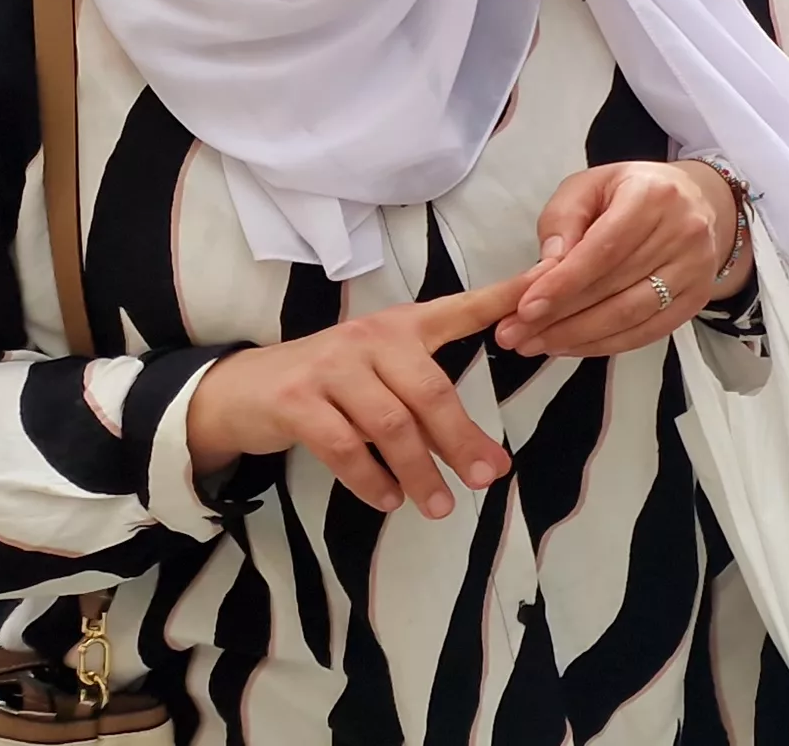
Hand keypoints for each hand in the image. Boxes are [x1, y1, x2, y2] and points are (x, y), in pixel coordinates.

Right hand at [187, 276, 526, 516]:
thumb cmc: (330, 385)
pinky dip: (370, 478)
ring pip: (390, 424)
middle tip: (488, 478)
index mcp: (402, 327)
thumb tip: (488, 460)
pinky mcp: (296, 401)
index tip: (547, 282)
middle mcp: (370, 339)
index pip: (461, 309)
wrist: (242, 390)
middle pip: (430, 392)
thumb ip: (431, 404)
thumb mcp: (382, 375)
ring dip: (419, 471)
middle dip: (462, 439)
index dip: (504, 296)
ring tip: (439, 506)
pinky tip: (387, 500)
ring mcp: (330, 368)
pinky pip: (342, 446)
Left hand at [498, 160, 742, 356]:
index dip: (564, 283)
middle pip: (615, 286)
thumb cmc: (632, 192)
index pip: (605, 249)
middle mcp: (683, 232)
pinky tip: (571, 346)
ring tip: (536, 344)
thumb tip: (547, 267)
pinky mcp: (698, 299)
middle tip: (514, 334)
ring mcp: (695, 269)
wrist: (697, 203)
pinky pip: (648, 332)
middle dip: (559, 316)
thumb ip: (563, 219)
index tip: (526, 307)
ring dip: (578, 336)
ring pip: (631, 315)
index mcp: (652, 196)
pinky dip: (605, 345)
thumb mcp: (590, 186)